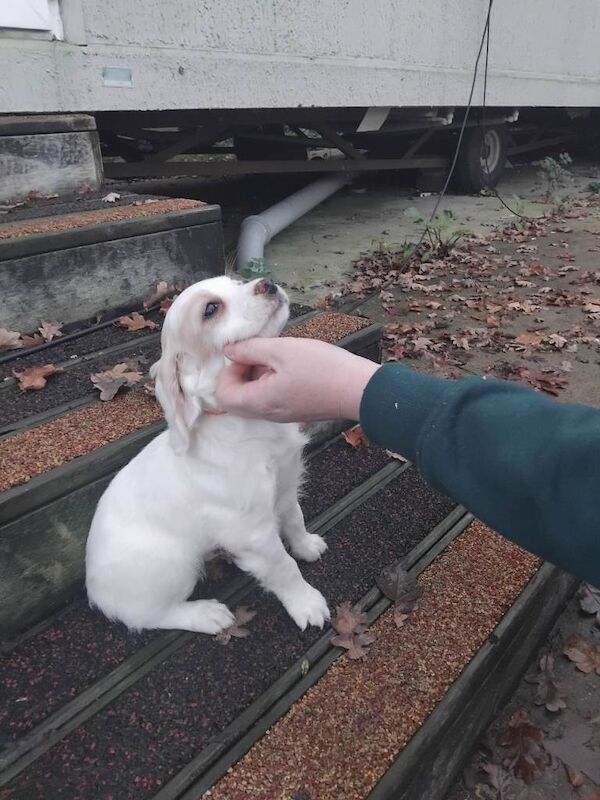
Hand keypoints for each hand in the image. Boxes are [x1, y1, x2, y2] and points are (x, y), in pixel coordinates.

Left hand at [216, 337, 378, 422]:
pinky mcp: (295, 411)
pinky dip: (273, 381)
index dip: (228, 371)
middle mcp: (268, 414)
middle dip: (242, 373)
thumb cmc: (323, 368)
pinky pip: (272, 398)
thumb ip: (251, 349)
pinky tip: (291, 365)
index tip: (248, 354)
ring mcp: (282, 414)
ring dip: (258, 375)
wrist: (360, 390)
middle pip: (237, 398)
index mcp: (261, 401)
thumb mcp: (283, 350)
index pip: (223, 395)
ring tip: (279, 357)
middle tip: (261, 354)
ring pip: (255, 397)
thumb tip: (229, 350)